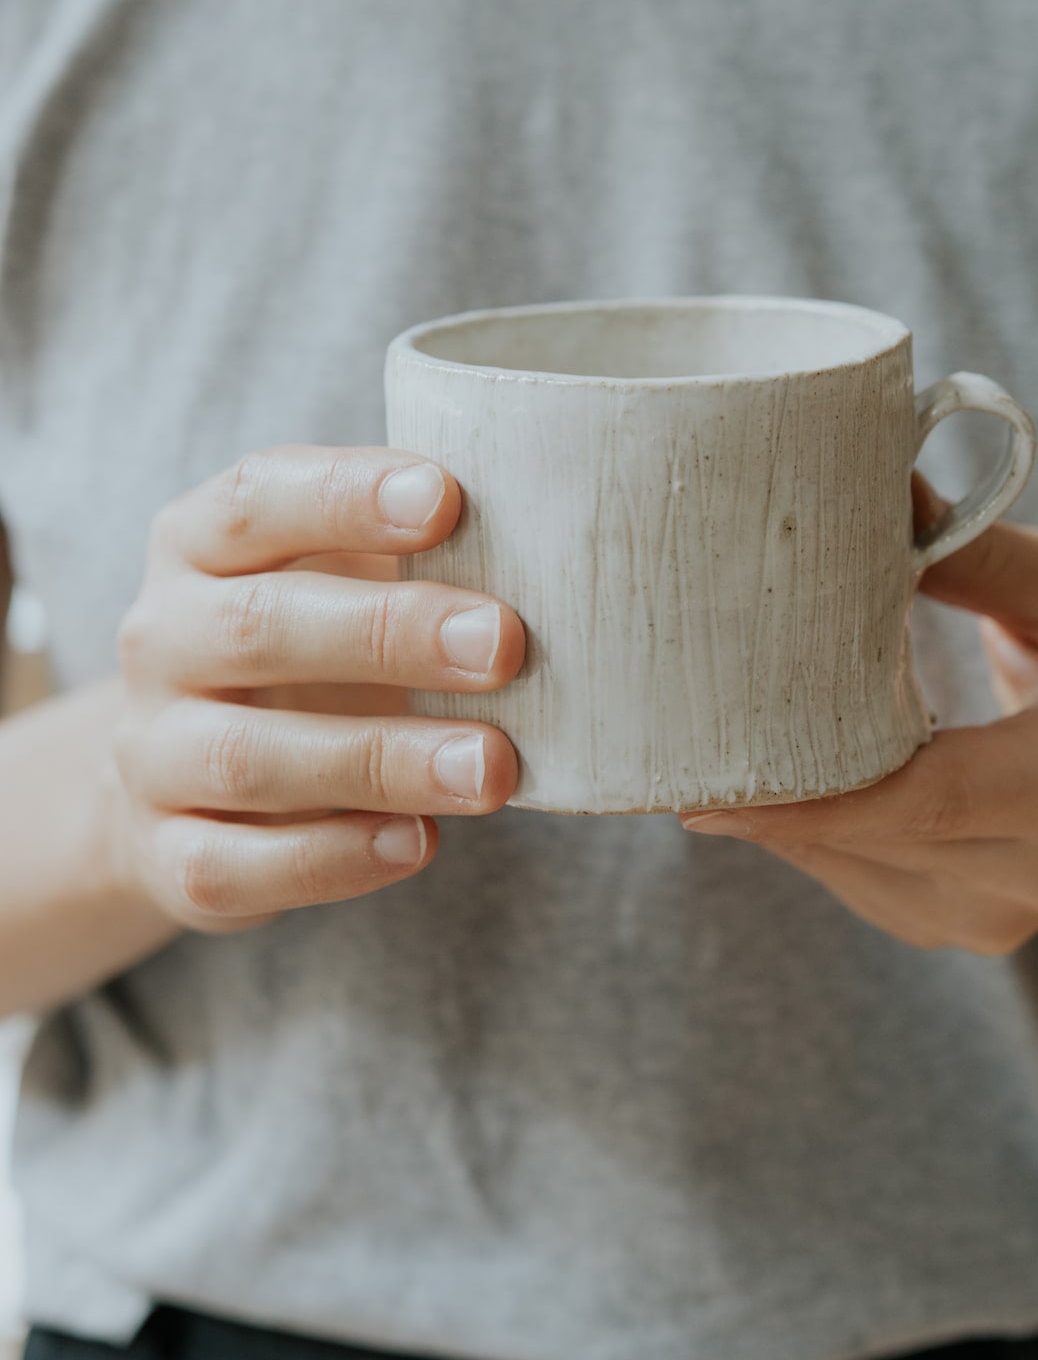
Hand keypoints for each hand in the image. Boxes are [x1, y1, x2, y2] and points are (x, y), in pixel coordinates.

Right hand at [109, 445, 524, 932]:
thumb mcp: (345, 574)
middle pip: (258, 627)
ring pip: (248, 757)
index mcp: (199, 544)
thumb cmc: (313, 643)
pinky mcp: (168, 856)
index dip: (348, 495)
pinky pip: (232, 864)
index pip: (258, 499)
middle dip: (390, 633)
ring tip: (492, 766)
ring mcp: (152, 754)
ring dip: (381, 759)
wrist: (191, 772)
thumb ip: (417, 550)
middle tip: (505, 643)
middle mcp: (160, 640)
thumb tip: (563, 546)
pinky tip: (419, 841)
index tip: (449, 498)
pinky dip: (333, 858)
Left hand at [681, 481, 1037, 957]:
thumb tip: (878, 489)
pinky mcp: (950, 929)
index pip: (928, 800)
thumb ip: (980, 552)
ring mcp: (991, 918)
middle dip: (768, 787)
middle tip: (678, 729)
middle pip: (868, 835)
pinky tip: (776, 770)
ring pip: (842, 865)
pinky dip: (801, 825)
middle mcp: (1037, 871)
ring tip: (718, 735)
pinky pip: (846, 877)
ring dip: (775, 806)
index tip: (709, 788)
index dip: (814, 801)